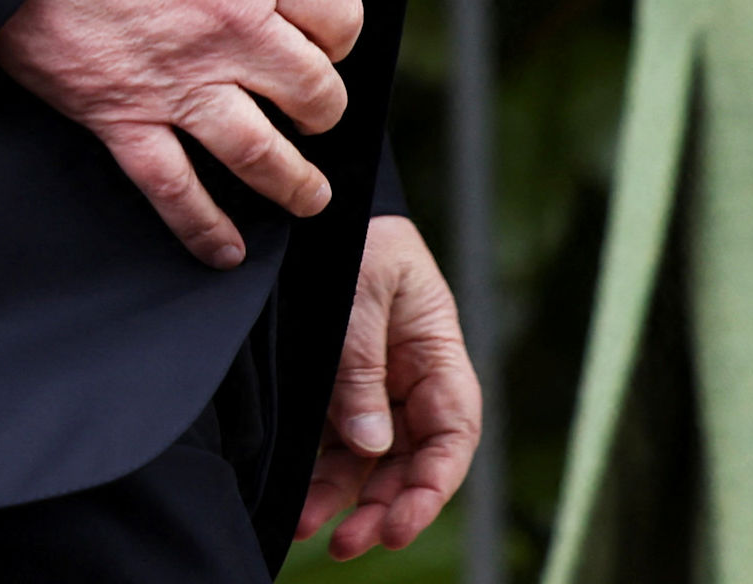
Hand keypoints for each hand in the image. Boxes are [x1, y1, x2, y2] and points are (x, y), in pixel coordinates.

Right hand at [0, 0, 362, 267]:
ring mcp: (181, 80)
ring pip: (262, 154)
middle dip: (322, 109)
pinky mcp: (124, 117)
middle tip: (314, 115)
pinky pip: (175, 190)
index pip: (340, 13)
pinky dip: (203, 228)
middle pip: (314, 89)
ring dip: (294, 183)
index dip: (340, 33)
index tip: (327, 42)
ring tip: (308, 196)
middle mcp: (234, 28)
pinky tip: (223, 250)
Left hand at [297, 216, 479, 559]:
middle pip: (410, 462)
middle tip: (349, 542)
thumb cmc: (356, 238)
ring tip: (309, 528)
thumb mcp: (361, 296)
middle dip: (384, 508)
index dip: (432, 486)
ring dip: (345, 500)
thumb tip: (370, 445)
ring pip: (369, 463)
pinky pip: (336, 444)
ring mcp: (375, 389)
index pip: (452, 434)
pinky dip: (322, 475)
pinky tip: (301, 502)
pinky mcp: (337, 391)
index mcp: (437, 354)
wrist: (317, 210)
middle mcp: (411, 382)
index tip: (400, 524)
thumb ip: (363, 369)